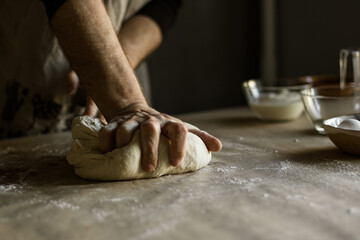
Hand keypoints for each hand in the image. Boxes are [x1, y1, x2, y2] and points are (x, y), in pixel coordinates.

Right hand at [66, 71, 221, 171]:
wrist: (136, 110)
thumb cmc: (163, 127)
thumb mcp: (181, 129)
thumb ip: (200, 137)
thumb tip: (218, 147)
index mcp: (169, 123)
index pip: (178, 129)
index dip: (179, 144)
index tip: (176, 162)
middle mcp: (151, 120)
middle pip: (150, 130)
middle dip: (149, 149)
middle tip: (148, 168)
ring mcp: (132, 120)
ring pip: (126, 128)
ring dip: (124, 142)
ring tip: (123, 156)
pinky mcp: (115, 122)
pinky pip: (107, 130)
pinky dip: (105, 141)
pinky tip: (107, 152)